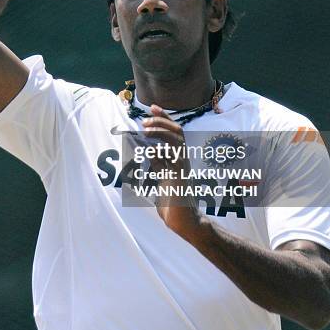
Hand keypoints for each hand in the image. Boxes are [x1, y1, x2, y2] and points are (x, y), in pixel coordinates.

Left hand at [142, 105, 201, 239]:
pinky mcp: (180, 178)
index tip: (153, 107)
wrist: (184, 221)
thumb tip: (150, 149)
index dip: (164, 118)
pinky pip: (173, 159)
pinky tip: (150, 150)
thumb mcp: (162, 177)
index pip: (174, 131)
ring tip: (146, 130)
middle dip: (162, 122)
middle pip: (178, 132)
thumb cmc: (173, 201)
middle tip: (146, 120)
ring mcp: (183, 168)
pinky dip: (161, 151)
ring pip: (177, 142)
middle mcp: (183, 160)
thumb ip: (158, 164)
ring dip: (161, 132)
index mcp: (179, 157)